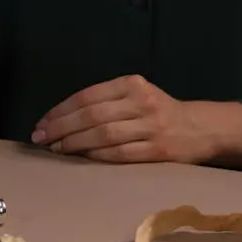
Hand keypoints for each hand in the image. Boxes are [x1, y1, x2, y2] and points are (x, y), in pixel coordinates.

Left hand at [31, 74, 215, 163]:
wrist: (200, 128)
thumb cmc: (157, 112)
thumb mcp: (134, 94)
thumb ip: (104, 101)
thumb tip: (59, 118)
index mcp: (131, 84)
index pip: (87, 96)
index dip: (60, 111)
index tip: (41, 123)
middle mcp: (142, 102)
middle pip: (91, 116)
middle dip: (60, 128)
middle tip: (40, 138)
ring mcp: (151, 126)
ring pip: (103, 135)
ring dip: (74, 143)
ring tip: (55, 149)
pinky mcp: (158, 150)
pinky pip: (119, 154)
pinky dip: (96, 156)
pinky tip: (80, 157)